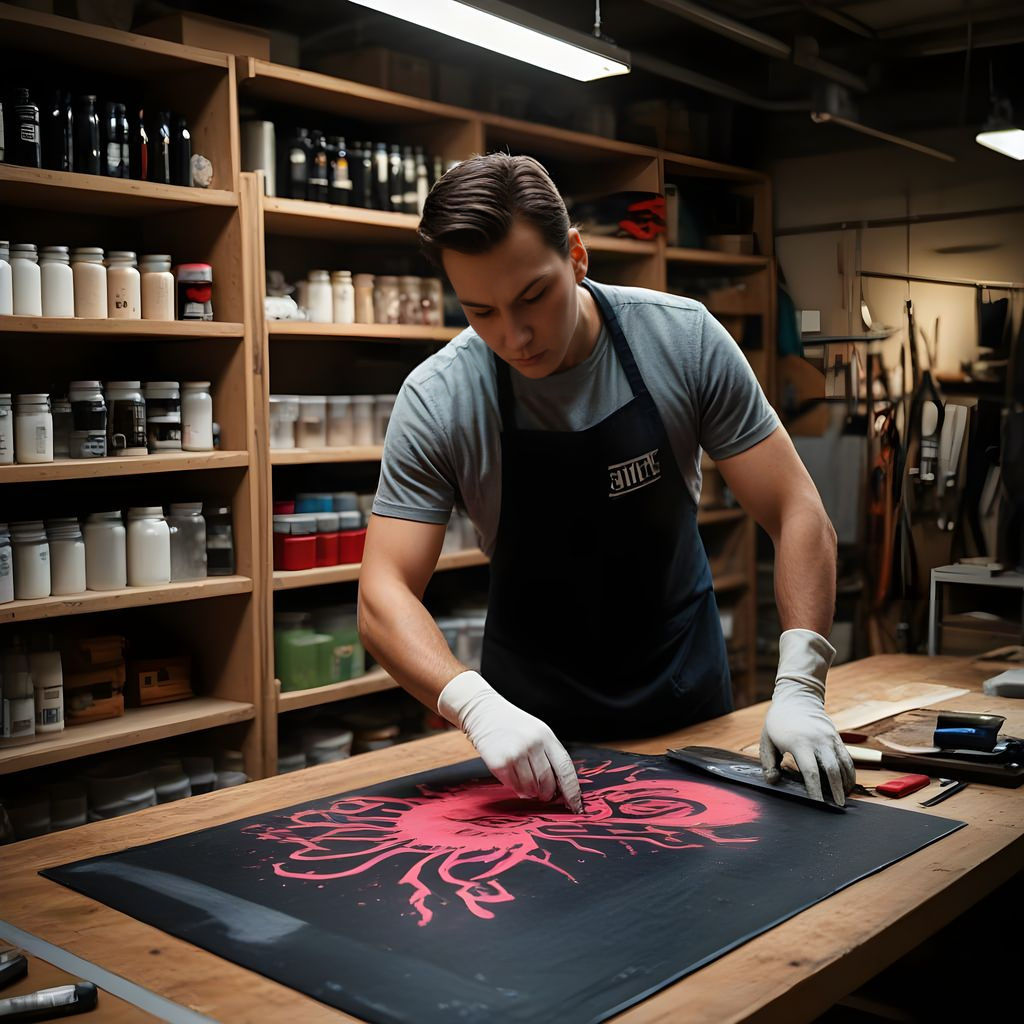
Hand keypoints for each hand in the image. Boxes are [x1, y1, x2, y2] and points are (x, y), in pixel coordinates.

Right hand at [438, 671, 582, 811]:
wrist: (484, 712)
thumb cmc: (513, 725)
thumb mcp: (537, 732)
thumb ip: (549, 755)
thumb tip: (559, 787)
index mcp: (546, 736)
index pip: (566, 769)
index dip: (572, 791)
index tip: (576, 806)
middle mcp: (533, 744)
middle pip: (548, 782)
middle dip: (547, 793)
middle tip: (544, 794)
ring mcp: (516, 753)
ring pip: (530, 787)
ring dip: (530, 791)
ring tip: (525, 781)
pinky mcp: (500, 762)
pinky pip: (513, 786)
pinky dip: (515, 787)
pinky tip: (512, 777)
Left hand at [759, 629, 855, 804]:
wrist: (797, 698)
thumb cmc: (778, 722)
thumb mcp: (767, 739)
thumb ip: (768, 761)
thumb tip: (773, 781)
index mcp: (799, 742)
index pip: (810, 771)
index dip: (815, 790)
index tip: (817, 804)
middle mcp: (818, 741)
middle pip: (832, 770)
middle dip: (835, 790)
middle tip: (836, 807)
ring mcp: (830, 738)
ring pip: (843, 764)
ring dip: (845, 783)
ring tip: (843, 798)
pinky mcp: (837, 738)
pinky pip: (847, 758)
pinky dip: (849, 773)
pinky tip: (847, 784)